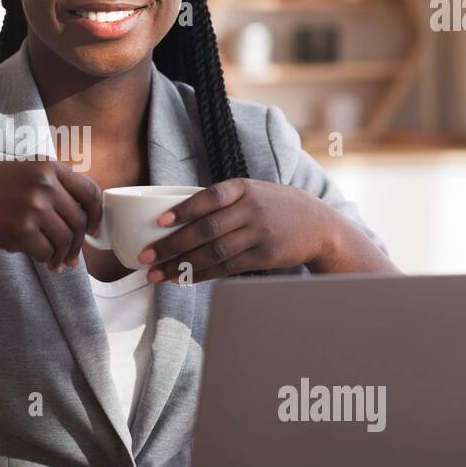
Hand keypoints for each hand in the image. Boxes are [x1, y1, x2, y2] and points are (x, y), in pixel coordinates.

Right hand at [0, 160, 102, 271]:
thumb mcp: (20, 173)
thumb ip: (50, 185)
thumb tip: (84, 217)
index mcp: (47, 165)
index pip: (90, 191)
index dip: (97, 215)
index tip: (94, 229)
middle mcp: (43, 182)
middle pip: (79, 220)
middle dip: (78, 244)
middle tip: (71, 258)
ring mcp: (33, 205)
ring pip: (65, 239)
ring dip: (62, 255)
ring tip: (55, 264)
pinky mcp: (21, 229)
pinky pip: (46, 251)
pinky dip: (46, 259)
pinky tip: (40, 260)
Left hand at [136, 178, 340, 282]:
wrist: (319, 225)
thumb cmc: (274, 206)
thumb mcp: (253, 191)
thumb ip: (221, 200)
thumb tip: (173, 216)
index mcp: (243, 187)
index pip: (210, 197)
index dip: (184, 210)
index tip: (159, 222)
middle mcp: (251, 210)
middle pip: (207, 230)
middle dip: (172, 245)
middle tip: (146, 256)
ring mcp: (259, 235)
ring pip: (214, 253)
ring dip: (181, 266)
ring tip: (156, 275)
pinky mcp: (264, 257)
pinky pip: (227, 268)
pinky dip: (202, 275)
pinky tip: (182, 279)